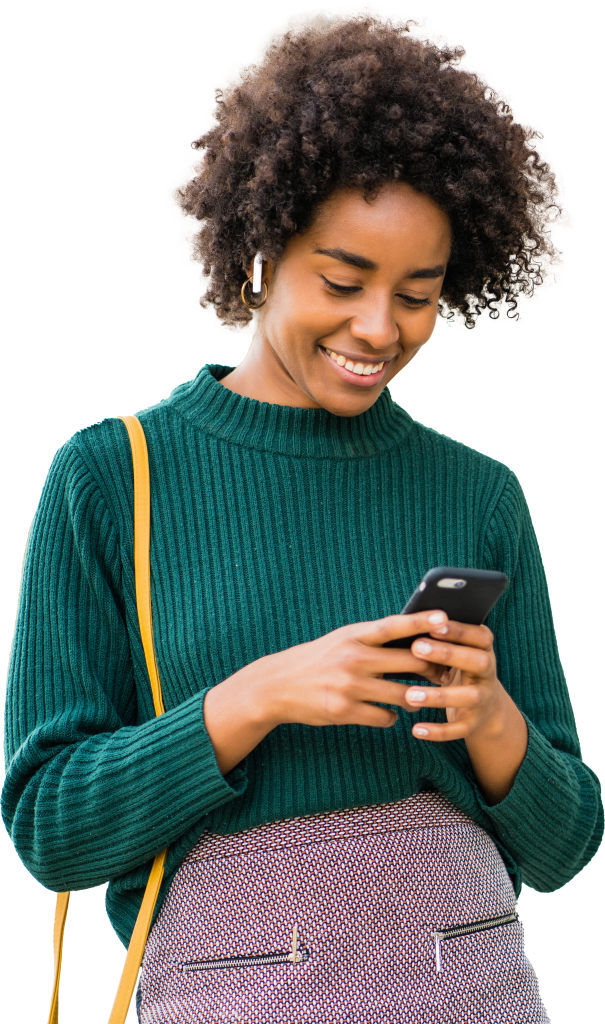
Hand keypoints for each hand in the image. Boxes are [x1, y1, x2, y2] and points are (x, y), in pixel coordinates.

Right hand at [251, 609, 465, 728]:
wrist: (277, 686)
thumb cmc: (317, 659)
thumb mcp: (342, 640)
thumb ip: (373, 640)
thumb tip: (414, 640)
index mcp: (354, 636)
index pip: (393, 626)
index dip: (421, 621)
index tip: (445, 617)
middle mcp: (353, 659)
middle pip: (409, 662)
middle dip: (432, 669)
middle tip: (444, 674)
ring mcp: (349, 686)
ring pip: (403, 695)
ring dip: (416, 698)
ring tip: (418, 697)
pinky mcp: (344, 711)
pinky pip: (385, 717)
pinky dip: (391, 716)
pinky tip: (387, 713)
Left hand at [404, 619, 506, 741]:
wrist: (484, 706)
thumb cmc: (456, 666)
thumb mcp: (455, 649)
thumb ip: (440, 637)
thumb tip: (409, 624)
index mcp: (483, 649)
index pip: (480, 636)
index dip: (459, 630)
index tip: (434, 625)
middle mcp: (488, 672)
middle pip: (477, 662)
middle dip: (447, 654)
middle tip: (416, 648)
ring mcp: (484, 699)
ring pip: (469, 697)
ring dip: (440, 696)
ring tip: (411, 694)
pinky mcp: (475, 723)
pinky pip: (460, 729)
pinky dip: (439, 731)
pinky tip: (416, 729)